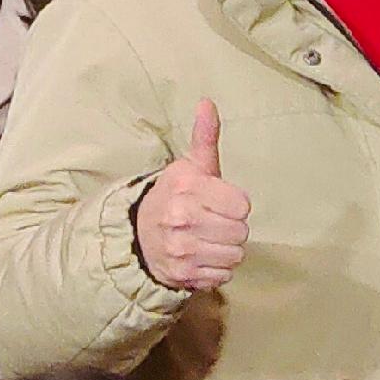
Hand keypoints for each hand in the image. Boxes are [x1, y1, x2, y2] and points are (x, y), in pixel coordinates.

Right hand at [133, 101, 252, 293]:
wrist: (137, 236)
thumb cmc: (174, 197)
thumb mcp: (188, 166)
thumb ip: (204, 137)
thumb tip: (207, 103)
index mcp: (186, 188)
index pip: (242, 205)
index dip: (235, 204)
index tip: (220, 202)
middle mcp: (181, 219)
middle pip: (241, 231)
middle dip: (232, 227)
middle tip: (214, 222)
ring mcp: (181, 250)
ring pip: (235, 255)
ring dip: (227, 249)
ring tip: (209, 239)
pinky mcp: (183, 275)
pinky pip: (223, 276)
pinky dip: (217, 269)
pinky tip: (203, 256)